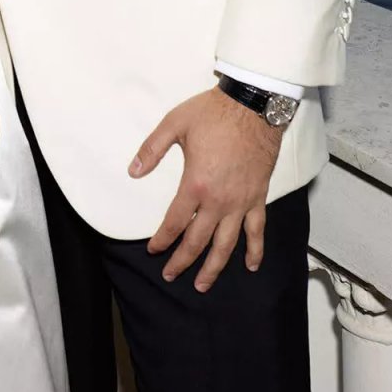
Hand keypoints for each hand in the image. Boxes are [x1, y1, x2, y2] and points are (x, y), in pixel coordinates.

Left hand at [130, 86, 280, 291]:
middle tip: (171, 275)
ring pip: (227, 244)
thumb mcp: (174, 124)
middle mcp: (219, 201)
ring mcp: (241, 202)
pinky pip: (257, 230)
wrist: (253, 107)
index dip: (162, 239)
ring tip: (203, 284)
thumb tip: (132, 171)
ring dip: (214, 267)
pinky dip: (255, 250)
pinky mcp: (258, 198)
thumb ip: (151, 149)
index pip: (174, 222)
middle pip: (198, 240)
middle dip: (182, 260)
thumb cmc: (212, 114)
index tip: (153, 250)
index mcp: (195, 185)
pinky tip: (252, 265)